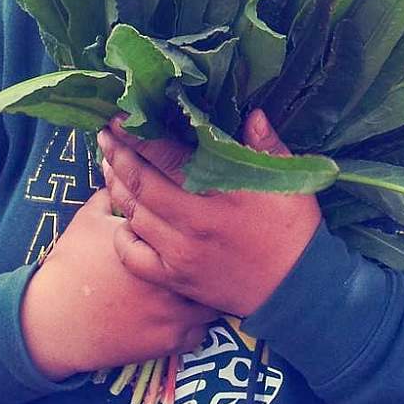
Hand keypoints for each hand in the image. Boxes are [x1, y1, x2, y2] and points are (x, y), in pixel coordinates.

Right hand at [19, 188, 216, 379]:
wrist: (54, 319)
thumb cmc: (71, 264)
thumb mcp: (89, 218)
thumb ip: (113, 193)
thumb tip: (123, 170)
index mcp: (156, 240)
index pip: (195, 225)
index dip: (203, 225)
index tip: (203, 226)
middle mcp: (172, 274)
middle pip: (213, 264)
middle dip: (214, 259)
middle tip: (212, 255)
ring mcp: (174, 310)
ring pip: (214, 301)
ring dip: (210, 294)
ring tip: (203, 287)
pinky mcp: (169, 340)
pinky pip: (202, 333)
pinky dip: (198, 327)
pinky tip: (187, 316)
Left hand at [98, 110, 321, 316]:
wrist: (297, 289)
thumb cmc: (293, 230)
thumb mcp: (289, 182)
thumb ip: (266, 146)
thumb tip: (252, 113)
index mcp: (220, 195)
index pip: (167, 158)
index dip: (139, 137)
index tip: (121, 120)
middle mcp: (193, 224)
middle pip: (140, 184)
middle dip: (117, 155)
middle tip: (105, 135)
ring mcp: (180, 255)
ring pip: (133, 215)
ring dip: (115, 187)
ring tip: (108, 164)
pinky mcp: (175, 279)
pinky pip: (134, 257)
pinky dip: (122, 235)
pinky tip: (124, 218)